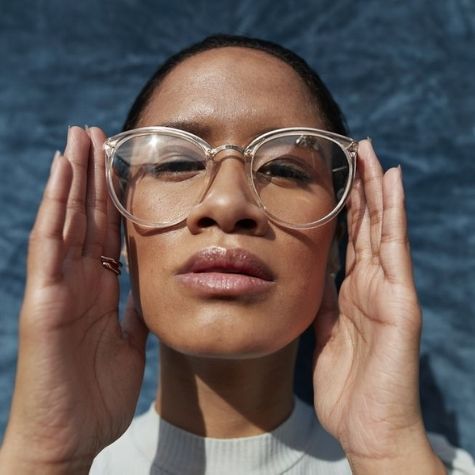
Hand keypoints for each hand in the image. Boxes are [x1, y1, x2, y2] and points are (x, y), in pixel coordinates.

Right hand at [0, 127, 147, 472]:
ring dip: (73, 178)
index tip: (122, 163)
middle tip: (97, 133)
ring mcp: (58, 287)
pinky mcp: (43, 301)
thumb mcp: (129, 341)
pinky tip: (62, 176)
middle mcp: (78, 280)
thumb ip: (134, 308)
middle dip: (92, 175)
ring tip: (79, 139)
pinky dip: (55, 208)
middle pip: (86, 216)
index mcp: (100, 289)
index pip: (108, 231)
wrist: (70, 439)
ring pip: (66, 220)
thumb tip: (149, 283)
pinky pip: (49, 245)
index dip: (114, 197)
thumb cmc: (96, 395)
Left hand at [312, 140, 443, 472]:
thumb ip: (321, 305)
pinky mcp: (401, 302)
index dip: (343, 208)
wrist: (368, 429)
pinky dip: (392, 216)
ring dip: (376, 190)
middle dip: (361, 188)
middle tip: (354, 149)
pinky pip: (394, 250)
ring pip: (382, 229)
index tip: (334, 177)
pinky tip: (391, 186)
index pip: (348, 240)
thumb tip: (313, 276)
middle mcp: (371, 285)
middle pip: (366, 226)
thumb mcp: (323, 336)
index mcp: (351, 293)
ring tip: (372, 154)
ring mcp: (388, 290)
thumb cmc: (347, 388)